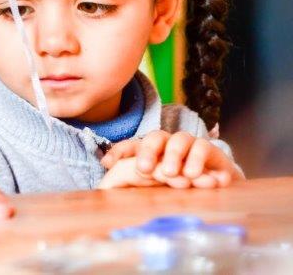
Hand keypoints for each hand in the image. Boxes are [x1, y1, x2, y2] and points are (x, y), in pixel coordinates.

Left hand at [99, 131, 241, 189]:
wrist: (217, 186)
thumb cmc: (180, 187)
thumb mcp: (154, 187)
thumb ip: (131, 181)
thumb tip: (107, 169)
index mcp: (152, 151)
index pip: (131, 145)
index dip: (119, 152)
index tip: (108, 165)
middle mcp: (168, 144)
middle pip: (155, 137)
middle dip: (148, 151)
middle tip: (144, 170)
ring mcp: (190, 145)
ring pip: (181, 139)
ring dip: (176, 155)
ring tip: (180, 175)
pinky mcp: (212, 152)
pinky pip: (206, 149)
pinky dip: (203, 161)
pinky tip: (205, 178)